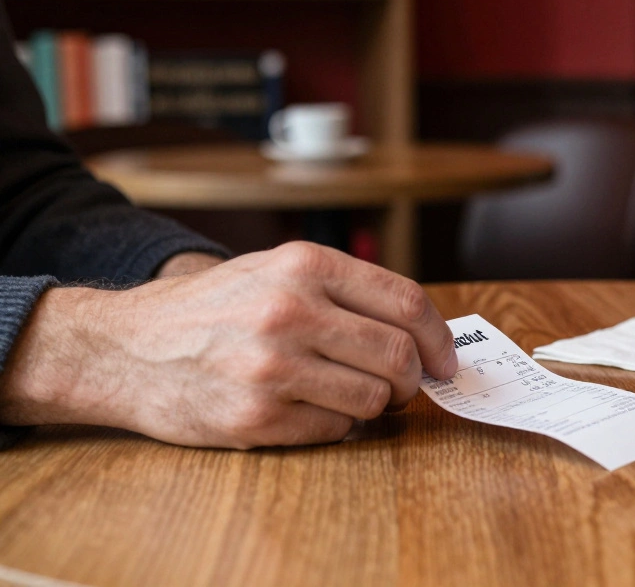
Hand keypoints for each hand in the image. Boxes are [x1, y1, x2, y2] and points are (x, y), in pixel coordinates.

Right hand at [0, 242, 456, 448]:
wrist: (128, 347)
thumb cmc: (215, 308)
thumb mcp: (276, 270)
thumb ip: (345, 289)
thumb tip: (420, 329)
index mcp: (305, 266)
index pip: (407, 302)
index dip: (438, 338)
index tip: (445, 360)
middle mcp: (291, 311)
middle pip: (398, 355)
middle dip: (412, 379)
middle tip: (404, 387)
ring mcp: (273, 367)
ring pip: (373, 398)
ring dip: (377, 406)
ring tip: (356, 397)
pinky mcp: (256, 416)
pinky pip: (335, 429)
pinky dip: (338, 425)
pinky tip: (313, 410)